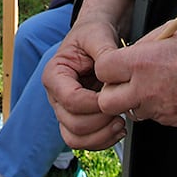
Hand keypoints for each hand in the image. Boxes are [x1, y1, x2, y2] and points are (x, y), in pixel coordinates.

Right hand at [44, 0, 131, 149]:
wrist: (96, 39)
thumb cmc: (93, 35)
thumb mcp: (98, 35)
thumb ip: (104, 52)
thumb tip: (112, 72)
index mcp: (55, 75)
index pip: (70, 100)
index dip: (94, 104)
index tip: (114, 96)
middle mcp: (56, 96)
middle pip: (72, 123)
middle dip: (101, 122)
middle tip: (122, 111)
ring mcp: (64, 110)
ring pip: (74, 138)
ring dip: (101, 136)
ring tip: (120, 124)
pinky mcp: (77, 119)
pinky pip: (83, 141)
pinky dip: (102, 141)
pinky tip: (118, 130)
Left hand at [93, 20, 176, 127]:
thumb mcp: (170, 30)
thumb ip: (143, 45)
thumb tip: (128, 54)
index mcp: (141, 62)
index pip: (102, 71)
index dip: (106, 68)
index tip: (115, 65)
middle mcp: (146, 89)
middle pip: (108, 102)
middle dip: (112, 92)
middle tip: (124, 82)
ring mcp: (159, 108)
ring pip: (131, 111)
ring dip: (135, 101)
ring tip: (153, 85)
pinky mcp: (173, 121)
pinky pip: (154, 117)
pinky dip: (156, 108)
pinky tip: (171, 93)